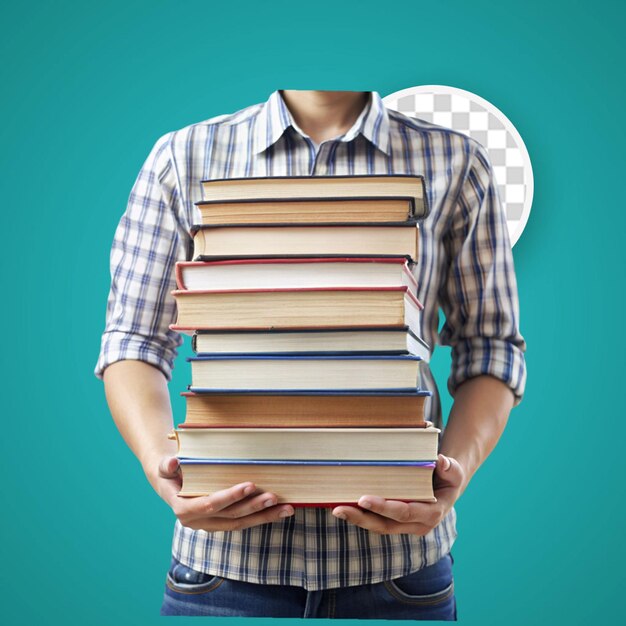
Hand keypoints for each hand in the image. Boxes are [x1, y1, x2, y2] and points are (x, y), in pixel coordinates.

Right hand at [147, 455, 294, 531]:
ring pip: (241, 523)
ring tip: (287, 509)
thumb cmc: (168, 472)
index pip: (211, 504)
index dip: (231, 496)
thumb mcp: (163, 467)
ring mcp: (211, 525)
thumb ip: (166, 465)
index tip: (250, 485)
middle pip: (231, 516)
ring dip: (265, 517)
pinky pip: (244, 523)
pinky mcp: (221, 524)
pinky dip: (262, 518)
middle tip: (274, 496)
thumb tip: (172, 463)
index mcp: (184, 509)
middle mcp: (198, 522)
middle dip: (254, 507)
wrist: (169, 484)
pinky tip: (280, 512)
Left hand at [331, 454, 464, 534]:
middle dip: (361, 518)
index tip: (363, 498)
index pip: (404, 512)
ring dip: (357, 519)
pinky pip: (376, 522)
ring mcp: (405, 526)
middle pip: (385, 525)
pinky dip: (360, 516)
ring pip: (378, 526)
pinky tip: (343, 507)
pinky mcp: (396, 523)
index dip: (383, 507)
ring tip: (336, 509)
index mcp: (431, 514)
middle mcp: (417, 525)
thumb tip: (440, 460)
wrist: (447, 485)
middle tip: (339, 509)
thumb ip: (449, 467)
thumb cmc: (449, 476)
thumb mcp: (454, 470)